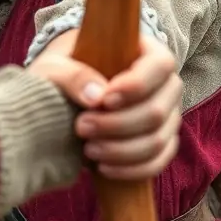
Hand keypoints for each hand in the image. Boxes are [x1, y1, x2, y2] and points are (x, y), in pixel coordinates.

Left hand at [28, 32, 181, 180]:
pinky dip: (131, 169)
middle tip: (82, 126)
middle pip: (158, 110)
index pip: (160, 64)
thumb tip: (96, 97)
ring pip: (158, 140)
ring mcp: (166, 116)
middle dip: (118, 125)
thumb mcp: (54, 66)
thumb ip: (71, 75)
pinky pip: (157, 163)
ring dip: (121, 150)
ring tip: (87, 148)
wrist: (61, 98)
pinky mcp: (160, 143)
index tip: (104, 100)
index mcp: (144, 51)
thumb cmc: (60, 73)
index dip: (137, 85)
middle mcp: (164, 83)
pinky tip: (103, 167)